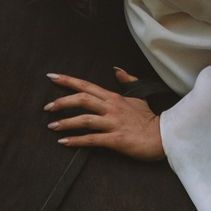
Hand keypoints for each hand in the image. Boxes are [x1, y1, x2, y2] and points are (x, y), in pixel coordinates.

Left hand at [46, 70, 163, 160]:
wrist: (164, 136)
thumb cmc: (149, 118)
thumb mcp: (138, 96)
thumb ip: (127, 81)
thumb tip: (117, 69)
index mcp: (114, 97)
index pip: (86, 85)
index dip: (68, 80)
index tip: (51, 77)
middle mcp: (112, 108)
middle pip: (82, 99)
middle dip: (62, 102)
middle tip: (47, 107)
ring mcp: (114, 123)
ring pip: (84, 119)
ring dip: (65, 122)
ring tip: (51, 126)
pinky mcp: (116, 139)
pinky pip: (92, 139)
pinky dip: (76, 140)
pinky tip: (64, 142)